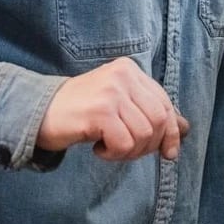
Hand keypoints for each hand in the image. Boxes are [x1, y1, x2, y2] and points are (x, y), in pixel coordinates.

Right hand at [37, 57, 191, 161]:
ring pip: (144, 135)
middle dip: (148, 145)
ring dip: (129, 151)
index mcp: (130, 70)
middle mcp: (123, 76)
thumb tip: (186, 129)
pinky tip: (98, 148)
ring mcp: (111, 92)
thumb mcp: (119, 105)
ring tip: (109, 147)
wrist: (38, 112)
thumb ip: (150, 112)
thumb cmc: (80, 111)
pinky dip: (114, 154)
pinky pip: (124, 144)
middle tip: (125, 150)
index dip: (171, 132)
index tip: (169, 153)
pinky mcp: (99, 111)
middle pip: (159, 121)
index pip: (165, 104)